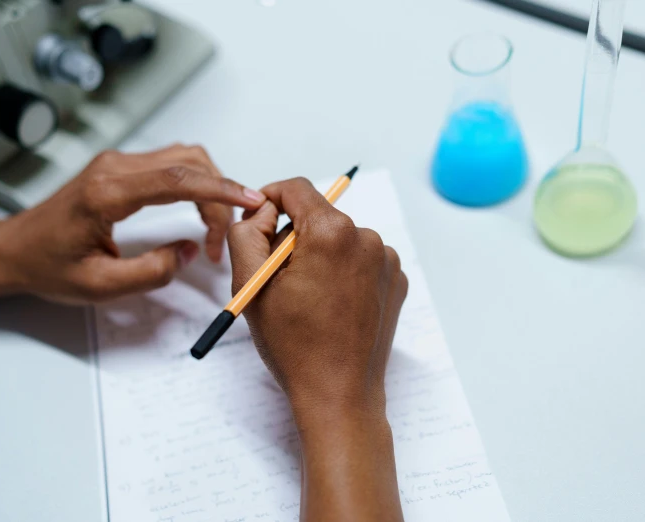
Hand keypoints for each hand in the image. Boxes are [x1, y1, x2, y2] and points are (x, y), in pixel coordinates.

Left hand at [0, 145, 265, 304]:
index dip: (220, 190)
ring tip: (215, 227)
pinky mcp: (120, 168)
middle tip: (223, 239)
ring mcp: (116, 164)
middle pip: (188, 164)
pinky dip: (194, 184)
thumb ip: (150, 272)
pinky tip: (199, 209)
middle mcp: (113, 168)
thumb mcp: (100, 286)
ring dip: (209, 188)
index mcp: (107, 194)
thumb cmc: (47, 266)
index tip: (250, 201)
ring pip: (183, 159)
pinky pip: (170, 165)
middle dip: (218, 197)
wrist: (14, 249)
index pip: (177, 179)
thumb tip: (187, 250)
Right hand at [228, 178, 406, 521]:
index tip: (259, 220)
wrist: (339, 395)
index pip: (296, 189)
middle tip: (277, 277)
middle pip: (318, 216)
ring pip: (339, 239)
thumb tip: (263, 210)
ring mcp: (387, 261)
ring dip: (319, 256)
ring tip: (307, 299)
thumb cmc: (294, 346)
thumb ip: (247, 233)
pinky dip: (342, 272)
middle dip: (294, 238)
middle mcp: (367, 238)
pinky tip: (331, 306)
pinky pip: (360, 260)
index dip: (271, 199)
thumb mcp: (251, 285)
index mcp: (331, 233)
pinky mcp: (396, 281)